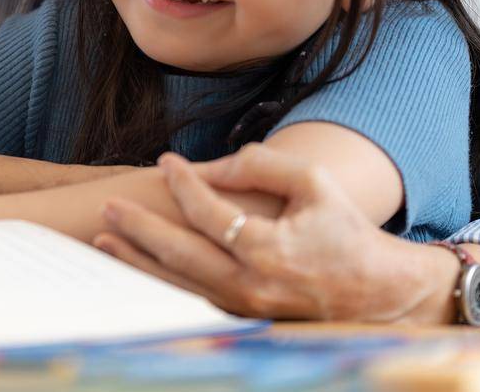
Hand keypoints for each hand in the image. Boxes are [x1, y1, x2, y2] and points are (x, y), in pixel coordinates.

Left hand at [94, 146, 445, 321]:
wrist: (376, 290)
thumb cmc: (345, 228)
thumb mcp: (314, 182)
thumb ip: (262, 164)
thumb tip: (210, 166)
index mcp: (270, 249)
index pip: (209, 213)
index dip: (183, 184)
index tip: (165, 161)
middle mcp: (252, 284)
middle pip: (180, 255)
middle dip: (139, 228)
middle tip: (108, 205)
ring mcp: (244, 308)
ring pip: (177, 284)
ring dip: (137, 260)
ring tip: (103, 238)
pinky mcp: (242, 318)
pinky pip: (190, 298)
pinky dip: (159, 282)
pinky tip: (134, 267)